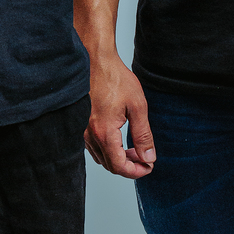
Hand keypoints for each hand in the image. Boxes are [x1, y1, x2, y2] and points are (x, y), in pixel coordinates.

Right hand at [84, 52, 156, 178]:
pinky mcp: (83, 126)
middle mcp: (91, 135)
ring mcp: (84, 131)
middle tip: (147, 158)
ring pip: (102, 158)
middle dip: (130, 166)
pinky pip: (96, 149)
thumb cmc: (116, 80)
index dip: (136, 171)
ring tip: (137, 149)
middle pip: (110, 165)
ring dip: (120, 159)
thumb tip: (149, 157)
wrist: (97, 62)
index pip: (119, 166)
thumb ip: (143, 135)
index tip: (149, 166)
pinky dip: (110, 151)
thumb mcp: (138, 107)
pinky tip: (122, 142)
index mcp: (104, 132)